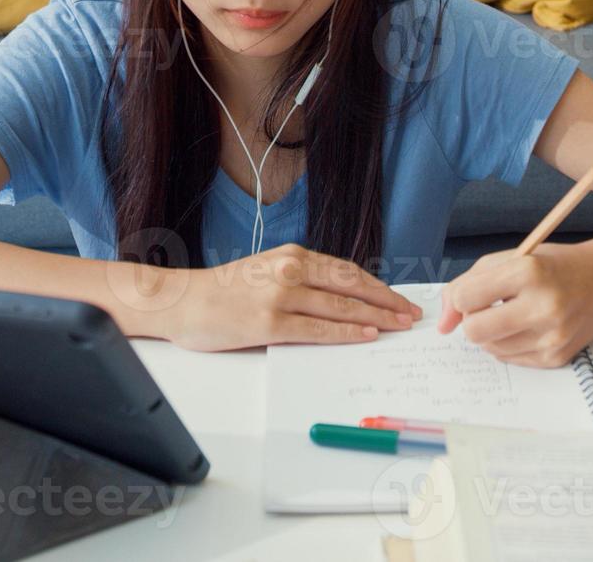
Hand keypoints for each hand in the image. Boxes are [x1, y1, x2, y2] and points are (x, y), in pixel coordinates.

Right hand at [166, 243, 422, 350]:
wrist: (182, 301)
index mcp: (293, 255)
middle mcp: (290, 270)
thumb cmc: (224, 291)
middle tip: (410, 315)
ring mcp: (280, 296)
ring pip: (340, 308)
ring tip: (397, 327)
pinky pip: (317, 330)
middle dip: (387, 303)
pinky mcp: (269, 323)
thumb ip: (301, 279)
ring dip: (375, 319)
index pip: (348, 272)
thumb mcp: (267, 270)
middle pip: (352, 288)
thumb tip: (342, 299)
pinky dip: (345, 333)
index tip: (400, 300)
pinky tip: (365, 336)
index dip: (379, 287)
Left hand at [436, 242, 592, 367]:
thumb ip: (468, 284)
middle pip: (474, 332)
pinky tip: (528, 327)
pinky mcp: (556, 358)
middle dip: (472, 321)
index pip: (466, 298)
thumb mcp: (510, 259)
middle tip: (488, 309)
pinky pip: (510, 359)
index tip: (474, 294)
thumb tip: (442, 324)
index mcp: (529, 273)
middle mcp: (543, 307)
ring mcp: (552, 337)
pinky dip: (510, 344)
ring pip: (490, 349)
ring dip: (492, 333)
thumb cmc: (552, 266)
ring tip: (513, 315)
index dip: (462, 298)